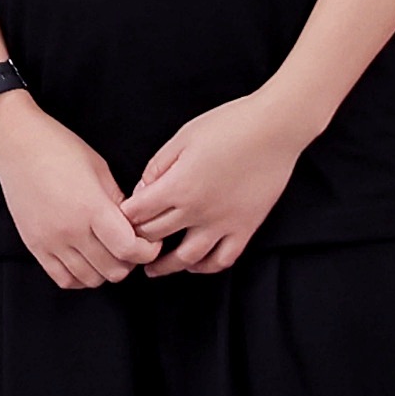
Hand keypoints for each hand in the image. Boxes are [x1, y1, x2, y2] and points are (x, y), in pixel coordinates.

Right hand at [0, 97, 160, 289]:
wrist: (17, 145)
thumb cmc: (59, 149)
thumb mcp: (100, 169)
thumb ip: (118, 202)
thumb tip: (133, 226)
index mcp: (92, 207)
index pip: (129, 249)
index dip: (147, 250)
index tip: (149, 242)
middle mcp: (71, 230)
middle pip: (113, 270)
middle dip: (129, 261)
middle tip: (130, 247)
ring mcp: (51, 241)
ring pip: (90, 279)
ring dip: (105, 271)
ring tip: (107, 253)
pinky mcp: (35, 246)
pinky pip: (63, 279)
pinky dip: (80, 277)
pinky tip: (85, 262)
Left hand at [120, 91, 310, 275]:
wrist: (274, 130)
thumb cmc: (228, 125)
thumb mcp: (182, 137)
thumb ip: (158, 166)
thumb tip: (142, 189)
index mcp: (178, 186)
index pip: (138, 213)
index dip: (125, 217)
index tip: (121, 217)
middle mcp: (197, 211)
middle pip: (156, 236)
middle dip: (139, 240)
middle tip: (130, 243)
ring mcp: (223, 223)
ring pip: (187, 258)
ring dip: (167, 266)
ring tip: (154, 270)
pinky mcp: (245, 228)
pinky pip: (223, 259)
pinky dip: (206, 267)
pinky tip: (195, 265)